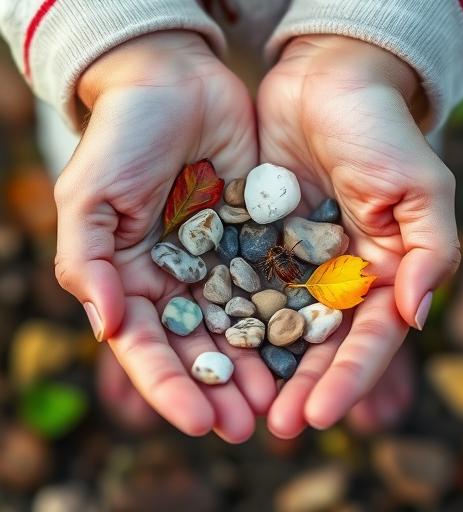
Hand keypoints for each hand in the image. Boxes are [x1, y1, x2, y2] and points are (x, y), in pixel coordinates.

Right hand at [54, 31, 275, 441]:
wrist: (174, 83)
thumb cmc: (123, 137)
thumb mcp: (89, 198)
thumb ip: (86, 263)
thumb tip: (108, 328)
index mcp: (134, 280)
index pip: (150, 347)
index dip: (170, 387)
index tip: (197, 421)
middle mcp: (179, 281)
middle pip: (200, 348)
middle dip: (221, 389)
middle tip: (247, 426)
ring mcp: (221, 262)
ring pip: (241, 327)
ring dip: (257, 367)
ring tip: (277, 402)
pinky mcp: (258, 239)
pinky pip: (274, 285)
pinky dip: (286, 318)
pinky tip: (305, 346)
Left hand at [258, 35, 459, 436]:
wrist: (326, 82)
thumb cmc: (379, 131)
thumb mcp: (419, 186)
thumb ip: (429, 251)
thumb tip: (415, 315)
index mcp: (380, 273)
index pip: (366, 339)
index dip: (347, 379)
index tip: (320, 415)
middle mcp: (335, 277)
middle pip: (318, 345)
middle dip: (300, 386)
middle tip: (277, 427)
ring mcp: (292, 262)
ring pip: (276, 325)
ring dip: (261, 366)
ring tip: (239, 403)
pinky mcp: (254, 241)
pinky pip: (240, 285)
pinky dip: (230, 318)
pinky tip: (213, 348)